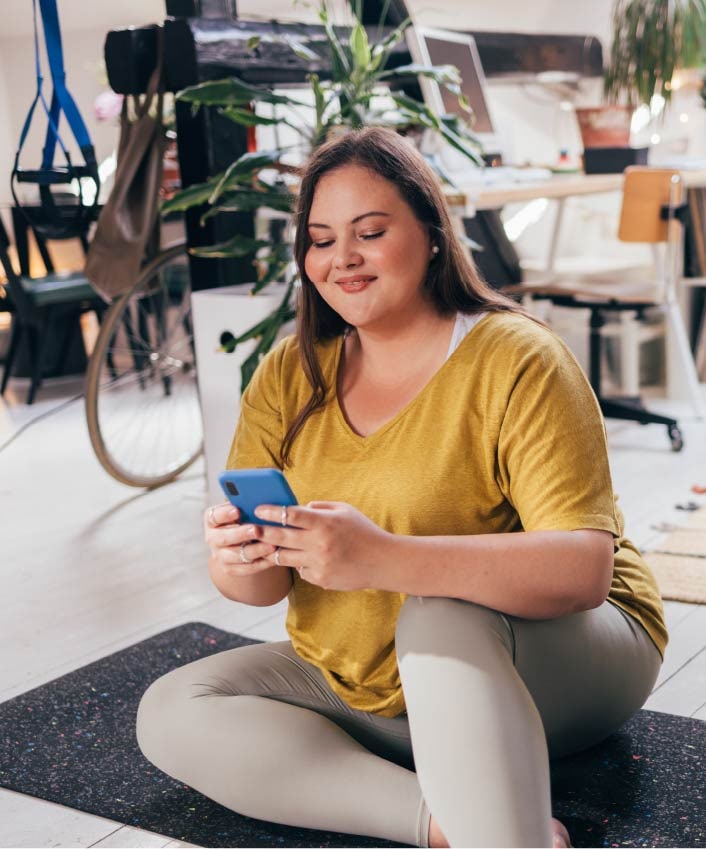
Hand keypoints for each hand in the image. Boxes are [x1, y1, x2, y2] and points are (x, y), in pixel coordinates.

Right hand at [204, 502, 277, 577]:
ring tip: (272, 545)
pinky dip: (261, 562)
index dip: (224, 514)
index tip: (237, 510)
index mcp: (212, 520)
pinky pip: (247, 568)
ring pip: (237, 555)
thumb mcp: (242, 509)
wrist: (240, 542)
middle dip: (241, 534)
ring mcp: (220, 555)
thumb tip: (261, 496)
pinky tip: (274, 556)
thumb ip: (247, 504)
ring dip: (256, 550)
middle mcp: (213, 538)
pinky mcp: (230, 569)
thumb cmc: (244, 519)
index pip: (214, 516)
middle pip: (224, 538)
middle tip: (256, 529)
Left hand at [240, 501, 393, 590]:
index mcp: (325, 523)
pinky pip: (300, 570)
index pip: (290, 515)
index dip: (271, 511)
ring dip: (275, 550)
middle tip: (250, 529)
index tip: (258, 509)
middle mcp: (319, 544)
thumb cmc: (363, 531)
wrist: (383, 561)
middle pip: (280, 537)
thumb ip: (319, 508)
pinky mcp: (320, 579)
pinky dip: (299, 563)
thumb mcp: (344, 510)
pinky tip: (304, 558)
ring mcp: (319, 563)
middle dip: (262, 532)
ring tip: (266, 545)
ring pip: (285, 557)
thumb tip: (297, 509)